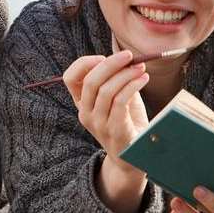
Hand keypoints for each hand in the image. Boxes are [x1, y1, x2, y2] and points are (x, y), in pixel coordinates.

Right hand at [63, 51, 149, 166]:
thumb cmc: (127, 122)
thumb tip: (123, 59)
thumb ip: (114, 81)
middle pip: (90, 81)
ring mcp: (98, 124)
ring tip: (141, 69)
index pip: (70, 78)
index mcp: (82, 103)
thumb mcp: (116, 98)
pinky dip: (133, 86)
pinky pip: (120, 102)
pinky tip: (143, 79)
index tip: (103, 56)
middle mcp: (85, 113)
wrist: (134, 157)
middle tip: (129, 55)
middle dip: (111, 63)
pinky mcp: (114, 130)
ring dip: (126, 74)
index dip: (84, 63)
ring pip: (106, 90)